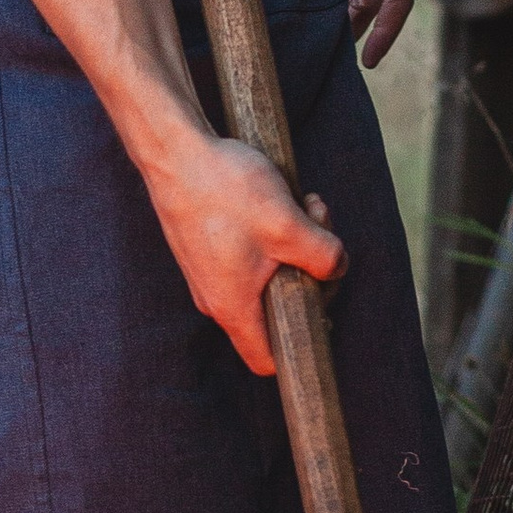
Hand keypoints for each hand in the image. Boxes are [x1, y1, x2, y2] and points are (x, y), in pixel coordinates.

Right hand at [145, 131, 344, 375]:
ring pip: (267, 275)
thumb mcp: (289, 224)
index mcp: (233, 307)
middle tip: (321, 226)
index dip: (300, 345)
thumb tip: (338, 267)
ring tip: (306, 204)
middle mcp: (216, 298)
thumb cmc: (224, 191)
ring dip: (296, 244)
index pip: (267, 361)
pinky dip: (273, 233)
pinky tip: (281, 198)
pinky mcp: (206, 248)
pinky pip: (249, 256)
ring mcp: (208, 273)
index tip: (322, 306)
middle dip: (311, 271)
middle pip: (276, 308)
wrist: (174, 152)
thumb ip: (324, 255)